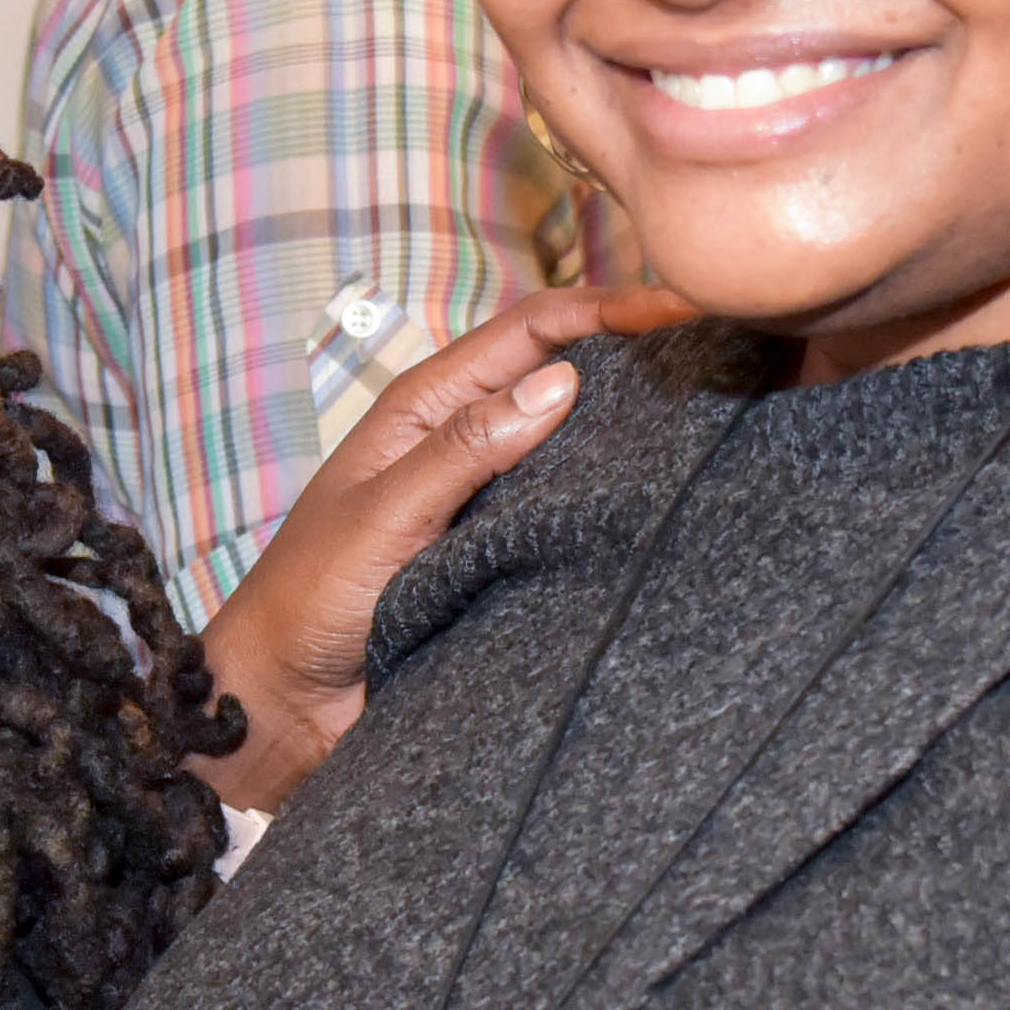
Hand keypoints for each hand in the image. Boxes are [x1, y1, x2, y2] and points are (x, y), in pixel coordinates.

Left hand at [194, 282, 686, 807]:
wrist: (279, 704)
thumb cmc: (305, 599)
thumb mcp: (383, 514)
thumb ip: (467, 451)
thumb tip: (564, 382)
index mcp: (429, 408)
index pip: (536, 330)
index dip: (612, 308)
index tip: (687, 304)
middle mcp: (469, 444)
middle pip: (571, 379)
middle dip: (644, 358)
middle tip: (731, 353)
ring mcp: (493, 505)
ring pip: (582, 453)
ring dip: (641, 438)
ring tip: (726, 425)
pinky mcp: (509, 565)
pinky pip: (573, 524)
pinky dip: (618, 510)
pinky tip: (672, 512)